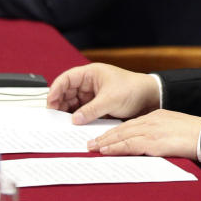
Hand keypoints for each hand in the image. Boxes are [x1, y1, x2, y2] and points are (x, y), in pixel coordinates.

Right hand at [47, 63, 161, 124]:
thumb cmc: (133, 90)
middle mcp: (90, 83)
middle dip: (60, 104)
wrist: (150, 98)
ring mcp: (93, 95)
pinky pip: (82, 112)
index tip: (50, 102)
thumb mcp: (110, 100)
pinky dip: (78, 119)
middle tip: (54, 118)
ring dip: (68, 113)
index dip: (56, 89)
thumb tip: (73, 119)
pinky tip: (75, 127)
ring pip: (73, 104)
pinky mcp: (97, 106)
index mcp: (91, 74)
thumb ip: (90, 110)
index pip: (67, 79)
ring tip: (63, 124)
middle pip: (67, 92)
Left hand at [88, 109, 200, 159]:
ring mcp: (152, 130)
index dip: (116, 131)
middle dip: (105, 135)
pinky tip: (105, 151)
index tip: (105, 136)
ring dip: (105, 142)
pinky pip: (129, 144)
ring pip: (122, 135)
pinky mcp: (153, 141)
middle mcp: (152, 120)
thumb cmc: (195, 135)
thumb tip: (151, 145)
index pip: (131, 123)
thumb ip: (161, 134)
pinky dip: (115, 147)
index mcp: (157, 116)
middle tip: (90, 142)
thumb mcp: (175, 129)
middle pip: (122, 127)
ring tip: (91, 147)